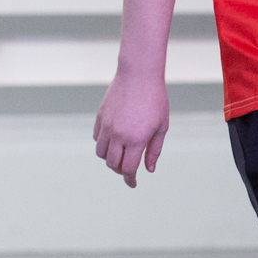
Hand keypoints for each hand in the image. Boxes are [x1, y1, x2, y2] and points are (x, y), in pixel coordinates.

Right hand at [93, 67, 169, 187]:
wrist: (139, 74)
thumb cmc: (155, 99)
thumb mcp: (161, 126)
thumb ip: (154, 150)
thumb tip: (149, 170)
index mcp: (136, 139)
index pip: (129, 169)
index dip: (130, 180)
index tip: (133, 184)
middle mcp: (118, 135)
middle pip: (113, 164)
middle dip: (121, 170)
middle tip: (129, 169)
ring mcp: (107, 126)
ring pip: (101, 153)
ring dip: (110, 159)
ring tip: (120, 155)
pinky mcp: (100, 117)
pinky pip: (97, 138)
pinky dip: (103, 144)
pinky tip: (113, 140)